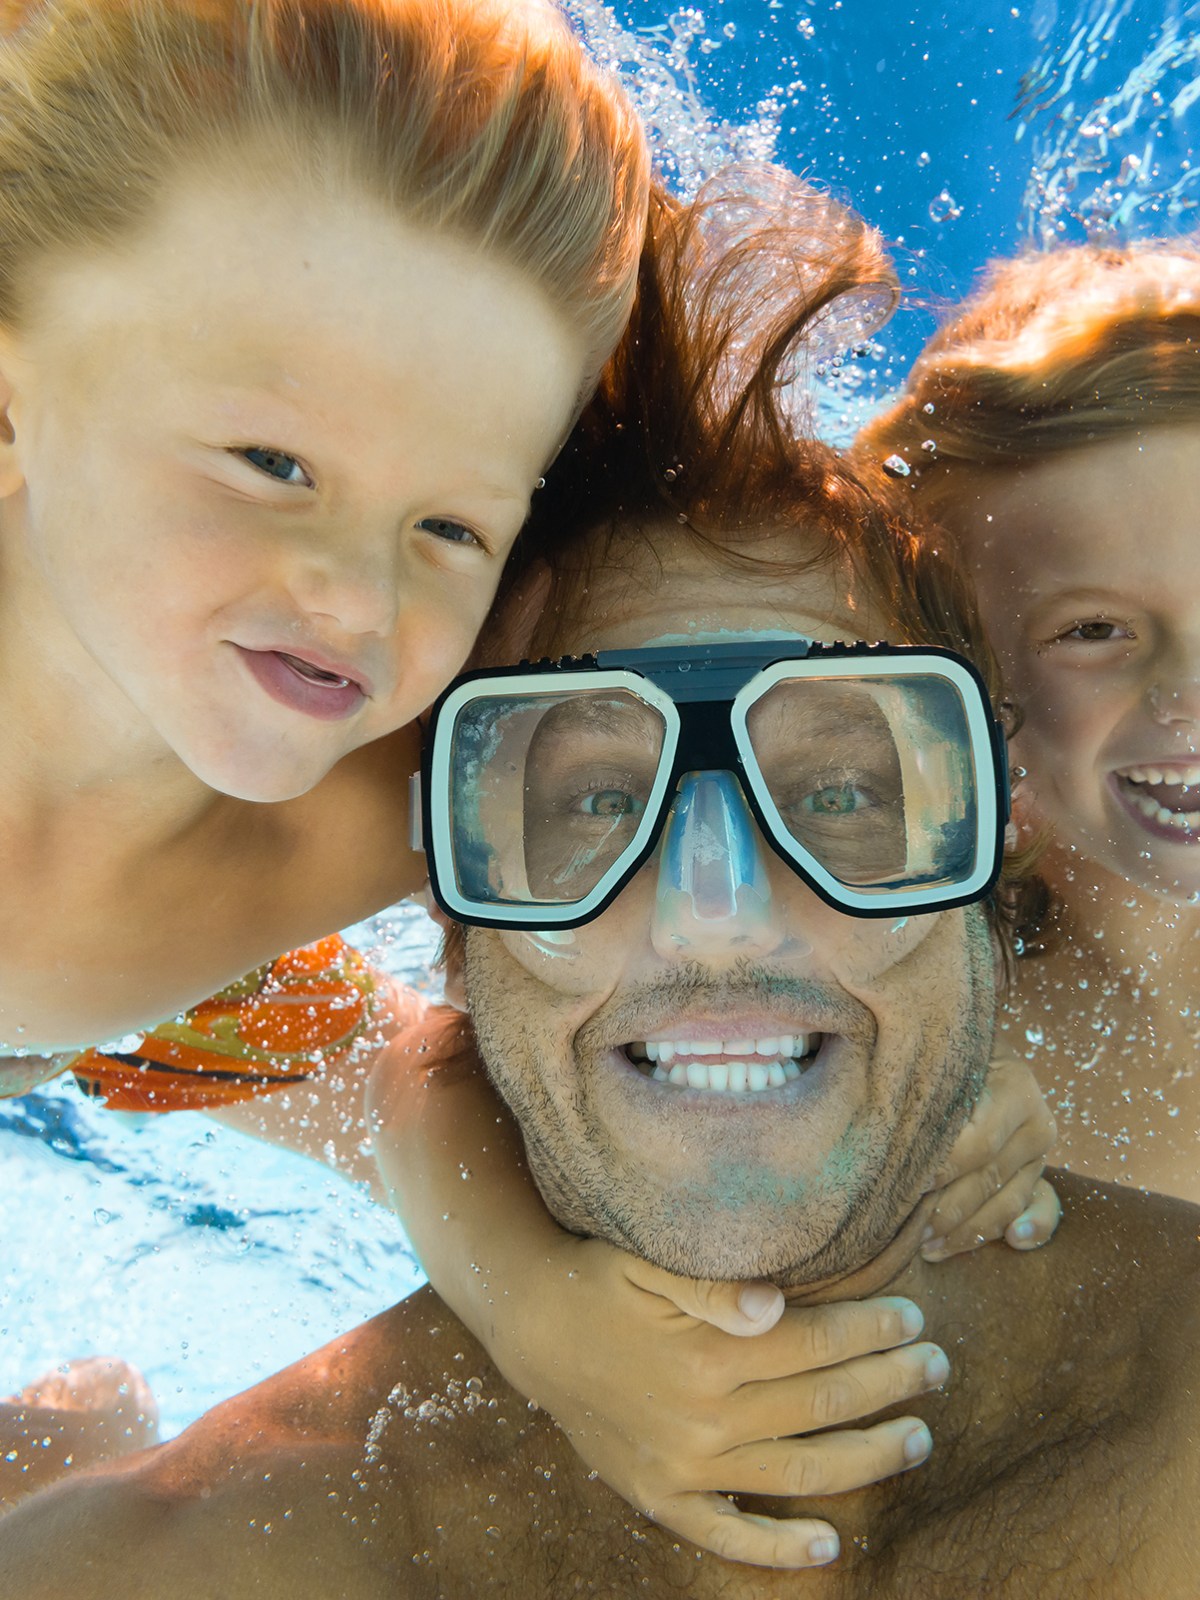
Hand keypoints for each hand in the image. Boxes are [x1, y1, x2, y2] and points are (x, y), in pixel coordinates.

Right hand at [494, 1236, 947, 1568]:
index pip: (817, 1344)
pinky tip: (829, 1546)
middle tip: (937, 1366)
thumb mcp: (648, 1262)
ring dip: (867, 1458)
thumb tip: (776, 1305)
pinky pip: (729, 1536)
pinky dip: (780, 1549)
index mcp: (708, 1354)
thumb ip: (714, 1286)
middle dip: (890, 1384)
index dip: (872, 1329)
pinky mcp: (661, 1498)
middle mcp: (704, 1419)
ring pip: (799, 1473)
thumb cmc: (598, 1279)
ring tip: (917, 1438)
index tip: (914, 1316)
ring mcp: (684, 1468)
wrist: (530, 1327)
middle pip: (821, 1405)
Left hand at [921, 1055, 1060, 1260]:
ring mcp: (1038, 1152)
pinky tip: (1013, 1242)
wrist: (970, 1056)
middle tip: (906, 1229)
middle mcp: (1035, 1121)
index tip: (903, 1185)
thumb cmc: (938, 1058)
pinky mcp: (1038, 1176)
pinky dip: (1031, 1229)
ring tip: (926, 1247)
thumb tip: (887, 1116)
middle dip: (946, 1210)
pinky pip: (1041, 1209)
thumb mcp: (931, 1060)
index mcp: (1013, 1086)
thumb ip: (918, 1084)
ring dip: (967, 1232)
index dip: (941, 1168)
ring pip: (1007, 1202)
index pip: (978, 1142)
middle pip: (989, 1178)